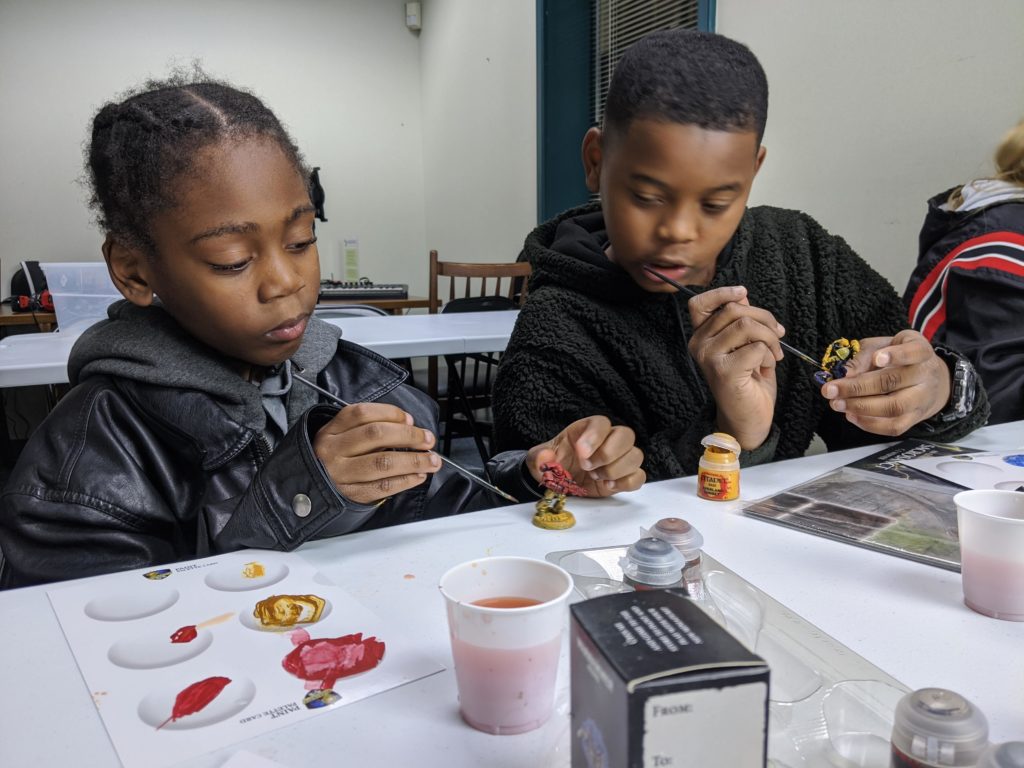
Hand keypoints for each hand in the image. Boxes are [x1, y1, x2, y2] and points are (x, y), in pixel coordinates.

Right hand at [313, 402, 441, 503]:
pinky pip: (383, 486)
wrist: (304, 491)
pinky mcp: (350, 495)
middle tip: (428, 439)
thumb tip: (407, 425)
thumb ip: (366, 428)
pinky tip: (418, 476)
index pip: (362, 413)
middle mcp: (333, 450)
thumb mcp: (338, 437)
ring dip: (414, 460)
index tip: (410, 420)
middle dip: (410, 436)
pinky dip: (406, 480)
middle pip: (377, 435)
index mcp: (330, 431)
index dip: (391, 413)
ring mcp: (340, 474)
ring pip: (384, 462)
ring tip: (431, 461)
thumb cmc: (331, 460)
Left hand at [525, 416, 644, 496]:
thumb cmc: (552, 464)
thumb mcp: (537, 459)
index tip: (581, 453)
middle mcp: (607, 440)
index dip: (595, 436)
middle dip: (608, 453)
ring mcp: (619, 459)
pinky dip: (626, 483)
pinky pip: (638, 477)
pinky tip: (607, 486)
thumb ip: (539, 457)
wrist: (558, 483)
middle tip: (587, 467)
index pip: (602, 423)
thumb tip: (546, 457)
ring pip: (636, 455)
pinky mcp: (624, 477)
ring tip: (595, 477)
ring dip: (616, 469)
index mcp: (587, 429)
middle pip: (626, 435)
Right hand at [687, 285, 783, 449]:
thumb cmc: (748, 382)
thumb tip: (741, 297)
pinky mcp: (724, 372)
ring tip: (774, 354)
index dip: (722, 292)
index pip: (699, 303)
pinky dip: (770, 356)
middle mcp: (699, 345)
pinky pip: (757, 347)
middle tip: (778, 335)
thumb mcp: (744, 345)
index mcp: (700, 337)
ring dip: (770, 338)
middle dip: (765, 319)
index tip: (743, 293)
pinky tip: (767, 368)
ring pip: (747, 325)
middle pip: (734, 309)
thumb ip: (739, 321)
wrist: (748, 419)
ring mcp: (709, 358)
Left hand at [820, 330, 951, 435]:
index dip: (896, 355)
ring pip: (894, 407)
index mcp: (920, 350)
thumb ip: (863, 356)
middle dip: (858, 387)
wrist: (929, 379)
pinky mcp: (915, 418)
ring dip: (861, 407)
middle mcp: (926, 375)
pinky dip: (869, 424)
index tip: (876, 358)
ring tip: (837, 403)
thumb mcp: (882, 346)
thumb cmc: (898, 358)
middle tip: (831, 389)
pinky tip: (851, 415)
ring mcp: (922, 399)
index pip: (914, 352)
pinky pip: (894, 426)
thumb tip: (845, 373)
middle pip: (894, 382)